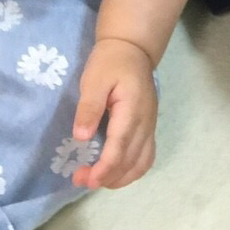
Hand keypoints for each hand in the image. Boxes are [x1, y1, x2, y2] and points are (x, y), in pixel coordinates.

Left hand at [71, 37, 156, 189]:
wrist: (133, 49)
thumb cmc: (110, 62)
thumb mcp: (94, 79)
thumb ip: (89, 107)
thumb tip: (81, 137)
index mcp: (132, 109)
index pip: (119, 148)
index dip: (104, 169)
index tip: (84, 179)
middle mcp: (145, 122)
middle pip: (130, 161)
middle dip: (106, 177)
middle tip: (79, 179)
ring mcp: (150, 126)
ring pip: (141, 164)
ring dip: (120, 178)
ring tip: (96, 180)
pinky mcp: (149, 128)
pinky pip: (146, 157)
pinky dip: (131, 171)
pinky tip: (115, 172)